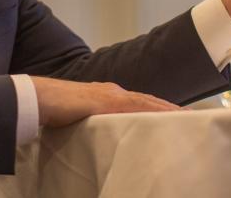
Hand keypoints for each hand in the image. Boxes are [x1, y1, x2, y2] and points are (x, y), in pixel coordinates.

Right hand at [30, 76, 180, 126]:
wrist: (40, 98)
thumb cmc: (54, 111)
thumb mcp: (79, 119)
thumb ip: (93, 124)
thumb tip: (100, 139)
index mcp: (106, 95)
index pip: (138, 102)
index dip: (157, 108)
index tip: (174, 116)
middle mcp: (113, 91)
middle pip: (148, 100)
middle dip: (168, 108)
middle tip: (191, 116)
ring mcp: (112, 95)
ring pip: (147, 102)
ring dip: (167, 109)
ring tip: (188, 117)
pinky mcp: (108, 101)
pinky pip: (138, 106)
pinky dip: (155, 111)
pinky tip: (167, 117)